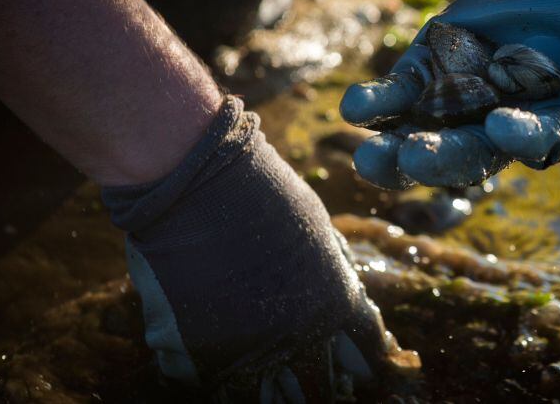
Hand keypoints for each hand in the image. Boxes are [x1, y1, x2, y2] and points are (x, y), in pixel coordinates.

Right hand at [105, 98, 416, 400]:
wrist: (194, 178)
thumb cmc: (259, 192)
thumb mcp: (318, 231)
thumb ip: (334, 276)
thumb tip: (350, 307)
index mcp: (336, 304)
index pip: (365, 358)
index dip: (359, 363)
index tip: (350, 365)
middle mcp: (299, 336)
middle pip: (316, 390)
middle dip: (310, 384)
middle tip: (297, 376)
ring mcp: (248, 350)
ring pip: (263, 398)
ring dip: (260, 387)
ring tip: (250, 367)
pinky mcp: (198, 354)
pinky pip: (207, 382)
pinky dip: (205, 370)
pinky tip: (203, 351)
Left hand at [340, 0, 559, 188]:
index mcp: (556, 123)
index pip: (541, 139)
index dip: (523, 137)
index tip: (503, 127)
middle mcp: (504, 126)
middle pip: (473, 153)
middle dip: (444, 158)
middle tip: (417, 157)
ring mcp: (460, 104)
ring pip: (426, 137)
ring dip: (396, 154)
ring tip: (368, 160)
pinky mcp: (427, 76)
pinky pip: (398, 97)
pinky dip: (376, 105)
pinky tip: (356, 107)